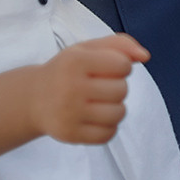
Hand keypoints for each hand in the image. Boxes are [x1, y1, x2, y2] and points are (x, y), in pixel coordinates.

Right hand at [32, 34, 148, 143]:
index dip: (120, 66)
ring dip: (116, 108)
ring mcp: (69, 114)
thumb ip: (120, 45)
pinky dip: (108, 127)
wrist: (33, 99)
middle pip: (122, 90)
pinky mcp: (70, 134)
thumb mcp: (87, 49)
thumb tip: (145, 56)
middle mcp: (70, 87)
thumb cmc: (67, 70)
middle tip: (99, 87)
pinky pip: (108, 134)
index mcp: (75, 61)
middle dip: (117, 87)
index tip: (105, 68)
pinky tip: (94, 118)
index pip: (123, 65)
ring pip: (119, 114)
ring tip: (100, 103)